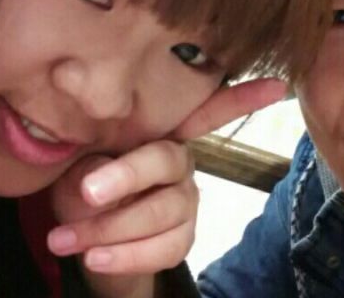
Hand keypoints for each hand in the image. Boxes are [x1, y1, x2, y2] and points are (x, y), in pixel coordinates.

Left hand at [47, 78, 285, 296]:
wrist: (81, 242)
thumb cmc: (80, 187)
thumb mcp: (75, 165)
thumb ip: (87, 157)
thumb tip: (86, 161)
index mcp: (158, 132)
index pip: (203, 109)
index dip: (241, 98)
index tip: (278, 86)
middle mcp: (180, 161)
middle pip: (165, 160)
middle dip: (127, 176)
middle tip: (88, 190)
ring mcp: (185, 201)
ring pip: (162, 212)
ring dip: (109, 228)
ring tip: (65, 238)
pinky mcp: (182, 237)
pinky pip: (164, 249)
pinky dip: (124, 256)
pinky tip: (94, 257)